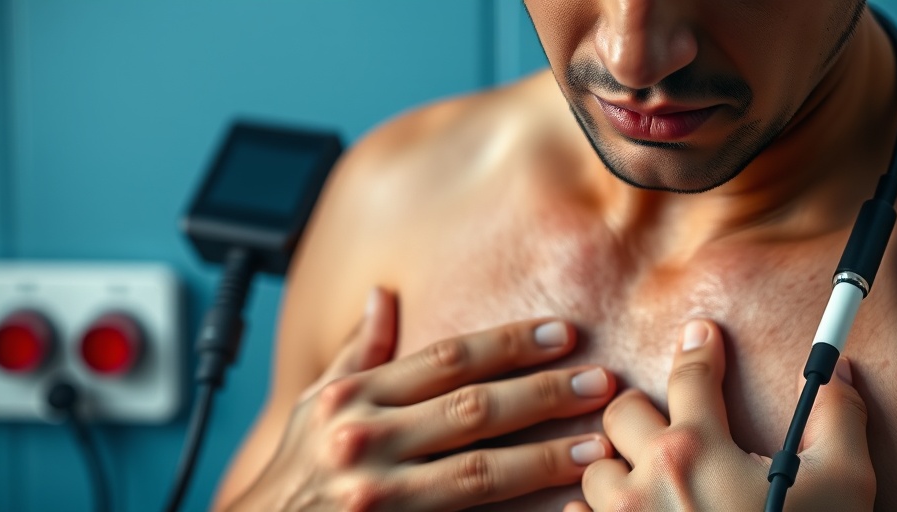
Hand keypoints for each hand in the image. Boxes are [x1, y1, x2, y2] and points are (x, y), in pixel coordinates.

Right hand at [229, 288, 615, 510]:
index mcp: (352, 395)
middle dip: (543, 394)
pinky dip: (513, 511)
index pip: (446, 358)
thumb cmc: (295, 468)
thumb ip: (358, 351)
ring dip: (545, 457)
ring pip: (478, 470)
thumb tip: (383, 294)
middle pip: (472, 408)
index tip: (561, 334)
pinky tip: (556, 503)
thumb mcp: (315, 403)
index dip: (508, 344)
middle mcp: (362, 439)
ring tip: (596, 445)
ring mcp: (376, 494)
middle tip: (601, 382)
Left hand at [566, 319, 875, 510]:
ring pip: (595, 469)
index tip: (701, 334)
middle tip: (669, 425)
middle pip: (620, 412)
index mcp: (700, 449)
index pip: (691, 374)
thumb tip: (836, 371)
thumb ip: (836, 418)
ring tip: (649, 480)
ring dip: (620, 467)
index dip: (700, 348)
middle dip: (644, 411)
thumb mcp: (844, 485)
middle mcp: (649, 479)